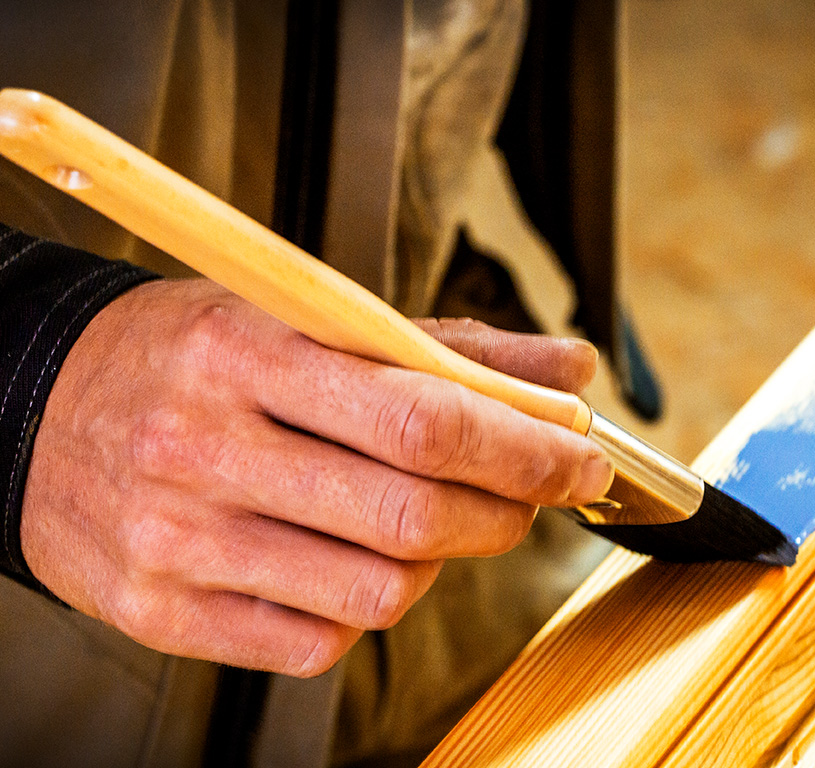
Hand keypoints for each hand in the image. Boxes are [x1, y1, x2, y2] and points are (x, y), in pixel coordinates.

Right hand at [20, 278, 611, 675]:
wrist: (37, 408)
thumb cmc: (190, 355)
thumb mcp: (307, 318)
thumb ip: (447, 346)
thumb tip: (568, 370)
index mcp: (247, 354)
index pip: (422, 418)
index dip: (524, 450)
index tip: (577, 458)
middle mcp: (206, 450)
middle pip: (413, 516)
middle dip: (504, 512)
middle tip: (526, 493)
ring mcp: (180, 541)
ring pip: (378, 592)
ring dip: (437, 561)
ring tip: (427, 520)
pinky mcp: (164, 612)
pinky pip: (316, 643)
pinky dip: (363, 609)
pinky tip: (349, 560)